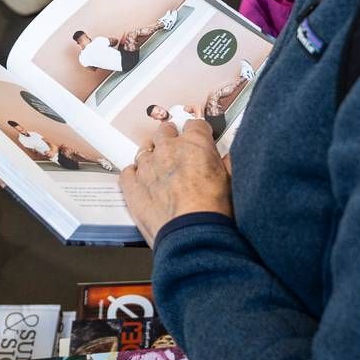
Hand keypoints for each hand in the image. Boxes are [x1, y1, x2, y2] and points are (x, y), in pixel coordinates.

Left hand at [118, 118, 233, 240]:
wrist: (192, 235)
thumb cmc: (214, 211)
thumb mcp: (232, 182)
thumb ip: (228, 163)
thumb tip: (231, 156)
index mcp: (195, 144)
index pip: (194, 125)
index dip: (198, 133)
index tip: (199, 141)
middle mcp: (168, 149)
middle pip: (165, 132)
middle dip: (171, 140)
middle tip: (178, 155)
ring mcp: (147, 166)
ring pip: (145, 150)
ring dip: (152, 158)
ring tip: (161, 173)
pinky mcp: (131, 185)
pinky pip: (128, 172)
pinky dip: (135, 176)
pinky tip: (143, 185)